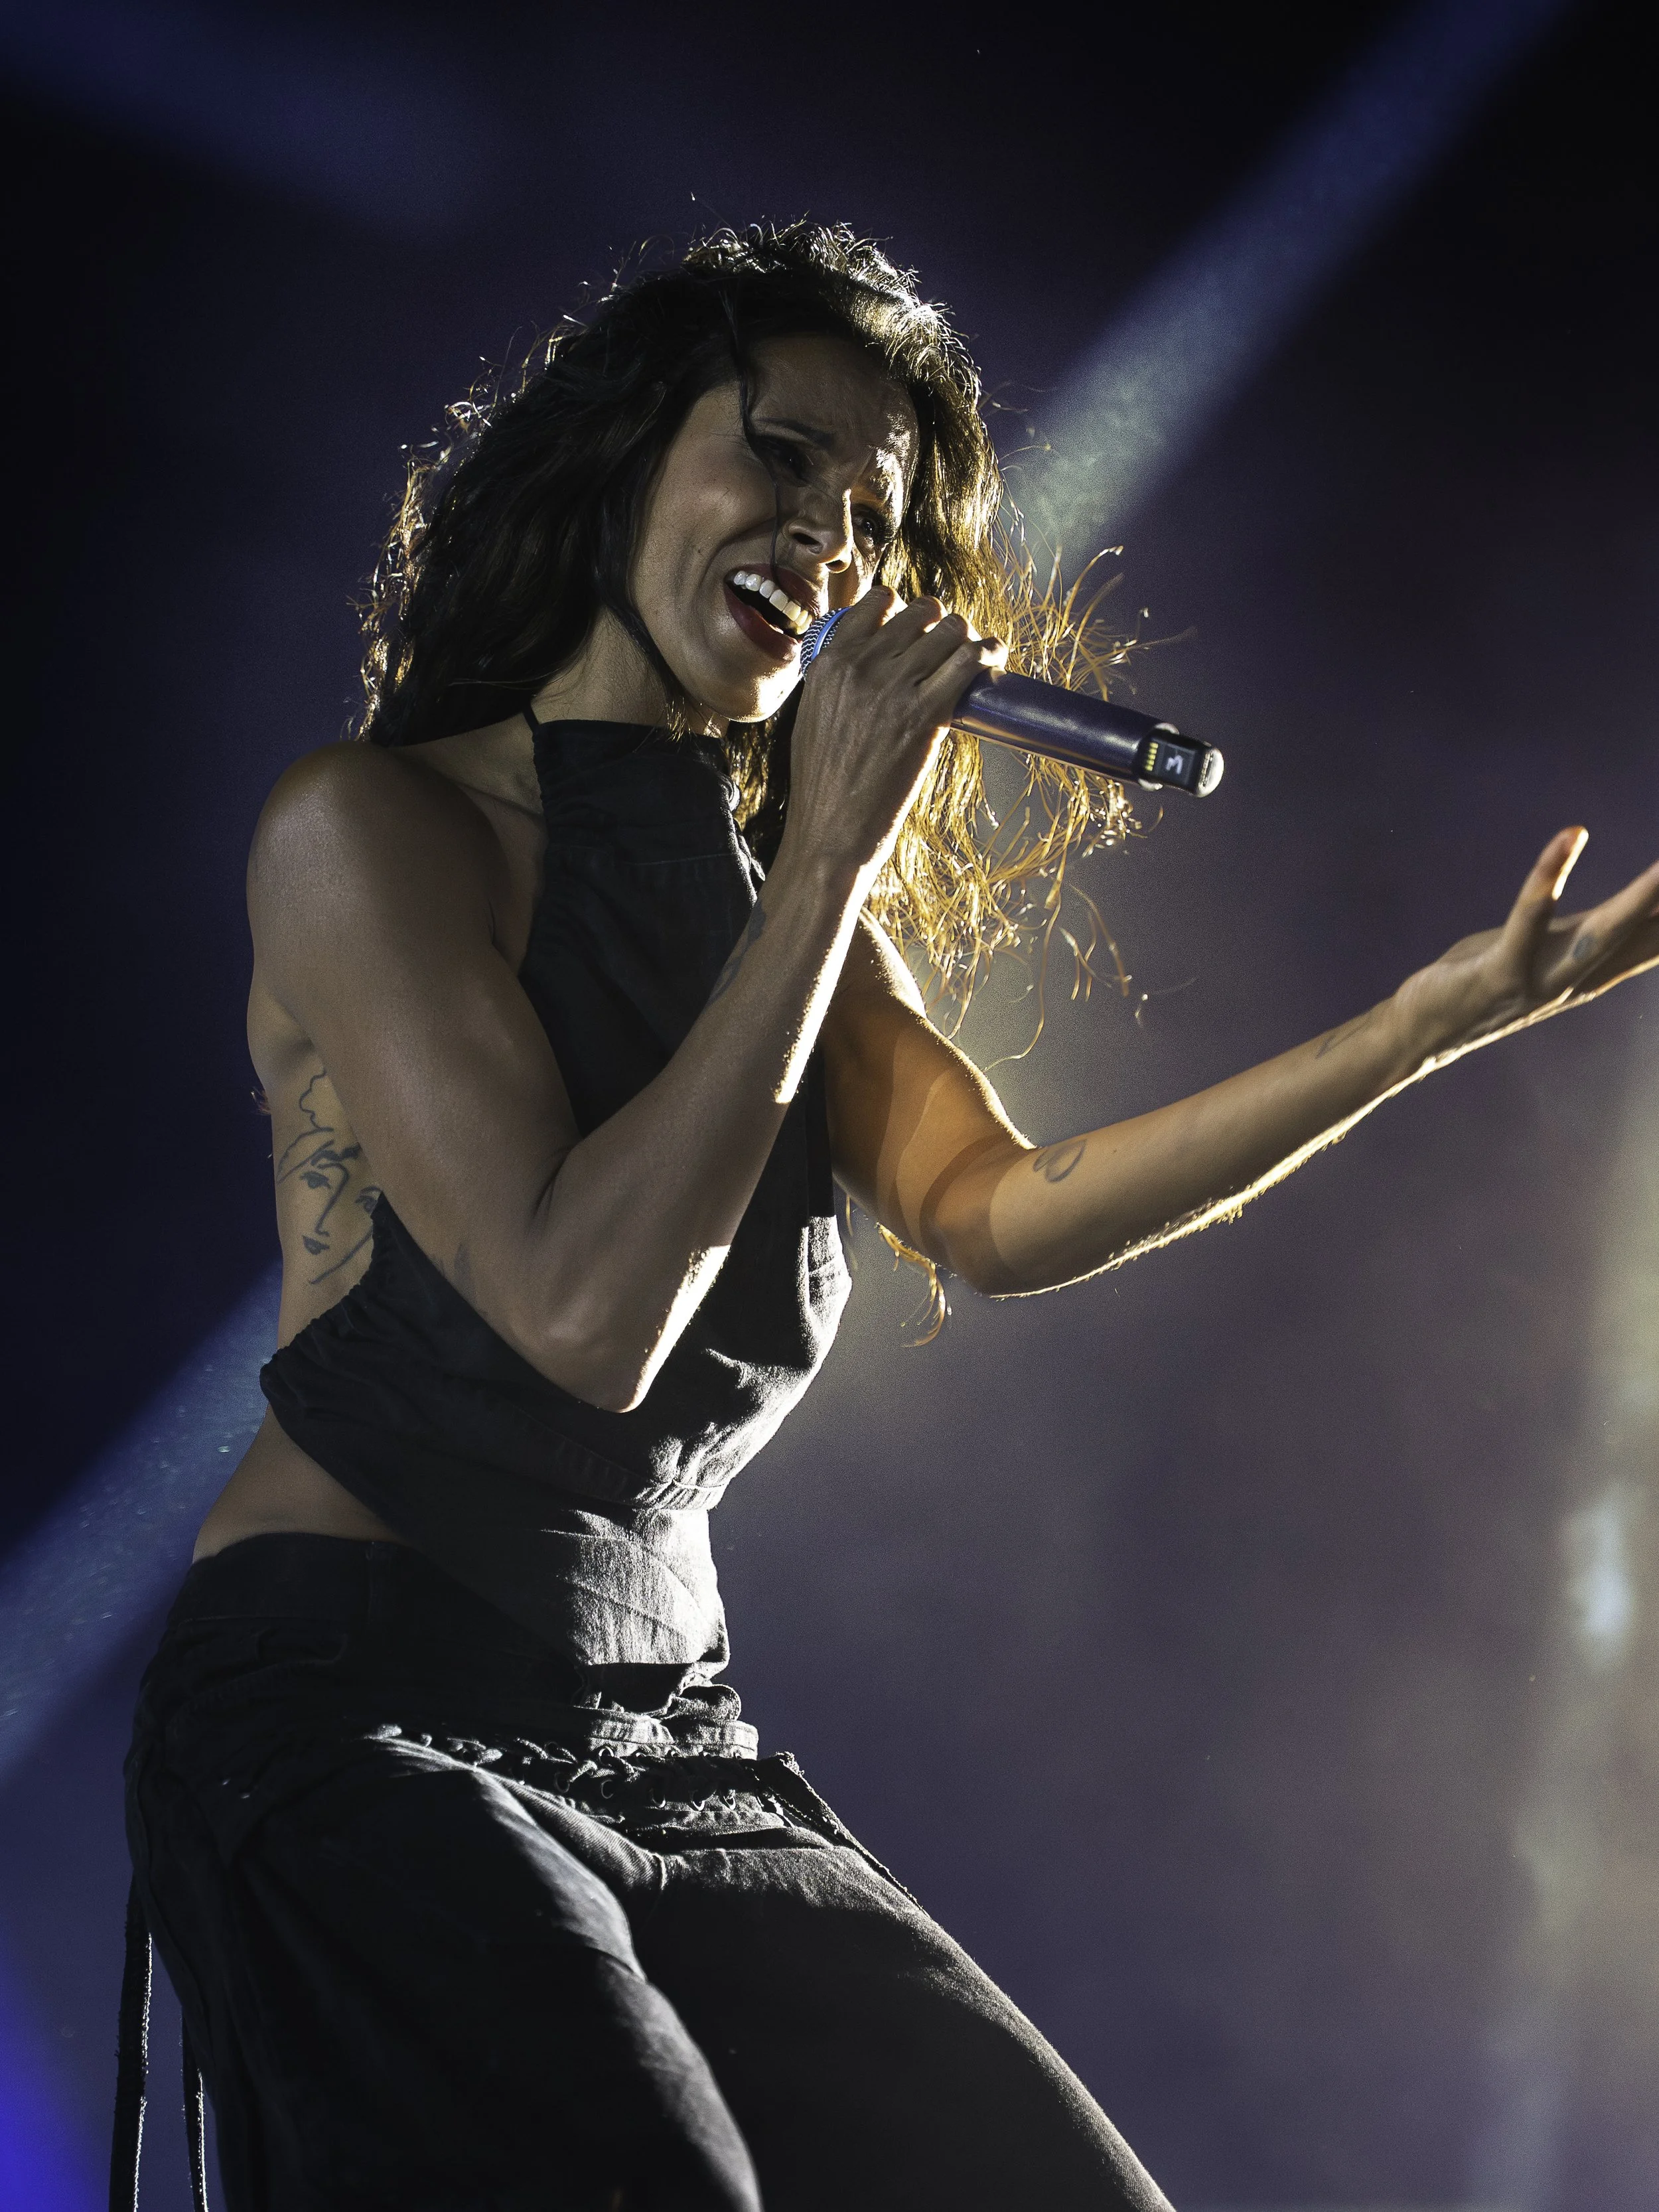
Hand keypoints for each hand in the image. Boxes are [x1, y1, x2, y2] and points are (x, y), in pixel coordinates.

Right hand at [781, 588, 1004, 882]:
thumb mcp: (813, 718)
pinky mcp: (925, 714)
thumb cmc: (822, 786)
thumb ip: (838, 684)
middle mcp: (861, 665)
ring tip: (977, 653)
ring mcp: (894, 687)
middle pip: (921, 611)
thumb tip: (868, 668)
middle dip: (941, 624)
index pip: (878, 602)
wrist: (830, 831)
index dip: (906, 610)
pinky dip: (987, 654)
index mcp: (830, 662)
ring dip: (968, 638)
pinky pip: (968, 662)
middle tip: (951, 647)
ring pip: (950, 629)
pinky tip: (994, 659)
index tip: (919, 628)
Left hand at [1394, 828, 1658, 1062]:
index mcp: (1593, 971)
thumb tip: (1637, 913)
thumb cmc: (1484, 981)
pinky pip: (1530, 918)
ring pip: (1606, 933)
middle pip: (1649, 935)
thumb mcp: (1550, 956)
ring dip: (1644, 896)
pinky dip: (1551, 877)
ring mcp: (1542, 979)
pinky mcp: (1501, 971)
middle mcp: (1578, 979)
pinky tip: (1571, 836)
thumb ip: (1595, 937)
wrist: (1420, 1034)